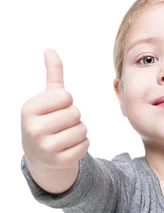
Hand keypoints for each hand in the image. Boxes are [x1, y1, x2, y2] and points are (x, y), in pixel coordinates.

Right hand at [20, 49, 89, 169]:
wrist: (41, 155)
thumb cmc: (46, 120)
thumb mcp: (46, 98)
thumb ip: (52, 75)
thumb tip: (50, 50)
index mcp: (28, 109)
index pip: (65, 96)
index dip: (66, 101)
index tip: (56, 109)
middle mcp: (33, 129)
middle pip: (75, 113)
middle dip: (74, 117)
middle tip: (62, 124)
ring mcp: (46, 148)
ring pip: (83, 129)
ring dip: (79, 131)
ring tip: (65, 134)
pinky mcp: (60, 161)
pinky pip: (86, 145)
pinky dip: (82, 144)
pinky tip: (69, 146)